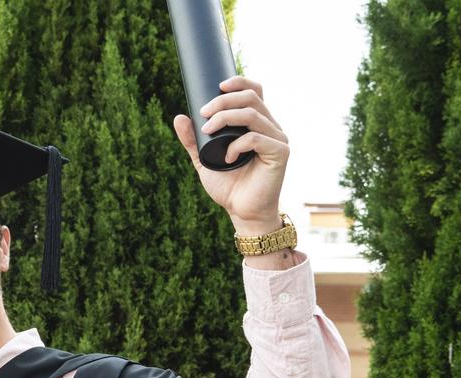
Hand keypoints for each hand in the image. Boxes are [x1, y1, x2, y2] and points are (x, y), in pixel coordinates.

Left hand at [173, 76, 287, 235]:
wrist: (242, 213)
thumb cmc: (229, 187)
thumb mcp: (204, 160)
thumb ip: (193, 141)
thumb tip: (179, 117)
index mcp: (257, 124)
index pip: (255, 91)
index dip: (239, 82)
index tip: (218, 86)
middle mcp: (271, 127)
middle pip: (251, 98)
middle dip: (224, 101)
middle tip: (203, 113)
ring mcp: (278, 139)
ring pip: (253, 114)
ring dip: (226, 118)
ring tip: (207, 131)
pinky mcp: (280, 153)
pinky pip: (256, 138)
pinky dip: (237, 145)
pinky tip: (227, 157)